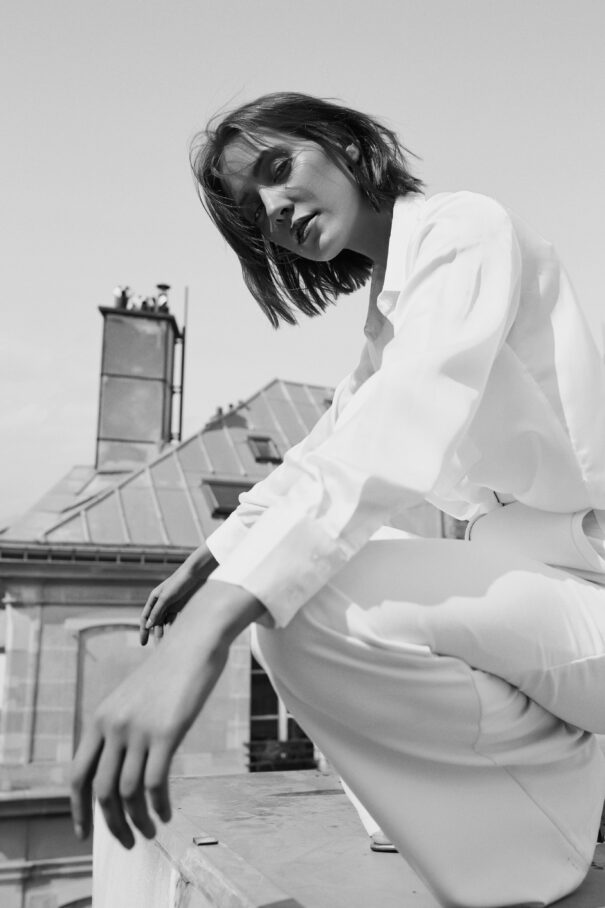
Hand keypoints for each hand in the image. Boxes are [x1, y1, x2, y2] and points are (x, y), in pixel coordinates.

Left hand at [71, 581, 264, 847]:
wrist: (194, 643)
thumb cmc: (168, 674)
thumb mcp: (131, 700)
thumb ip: (119, 731)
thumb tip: (117, 774)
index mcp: (99, 719)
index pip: (77, 776)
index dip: (79, 810)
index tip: (84, 833)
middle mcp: (113, 726)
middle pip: (101, 791)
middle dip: (111, 825)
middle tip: (128, 841)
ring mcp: (139, 729)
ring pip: (128, 793)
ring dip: (137, 821)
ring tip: (150, 831)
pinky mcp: (167, 732)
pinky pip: (155, 784)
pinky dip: (159, 807)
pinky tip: (166, 814)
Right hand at [139, 546, 216, 644]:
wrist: (196, 573)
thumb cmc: (180, 582)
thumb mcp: (167, 597)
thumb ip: (157, 611)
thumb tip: (148, 626)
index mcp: (154, 598)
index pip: (145, 617)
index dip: (143, 631)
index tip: (143, 643)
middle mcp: (161, 602)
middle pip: (155, 622)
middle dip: (155, 635)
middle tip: (157, 649)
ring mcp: (171, 605)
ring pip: (165, 622)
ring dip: (164, 633)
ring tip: (166, 645)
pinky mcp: (181, 606)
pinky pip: (175, 620)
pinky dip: (174, 628)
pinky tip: (176, 637)